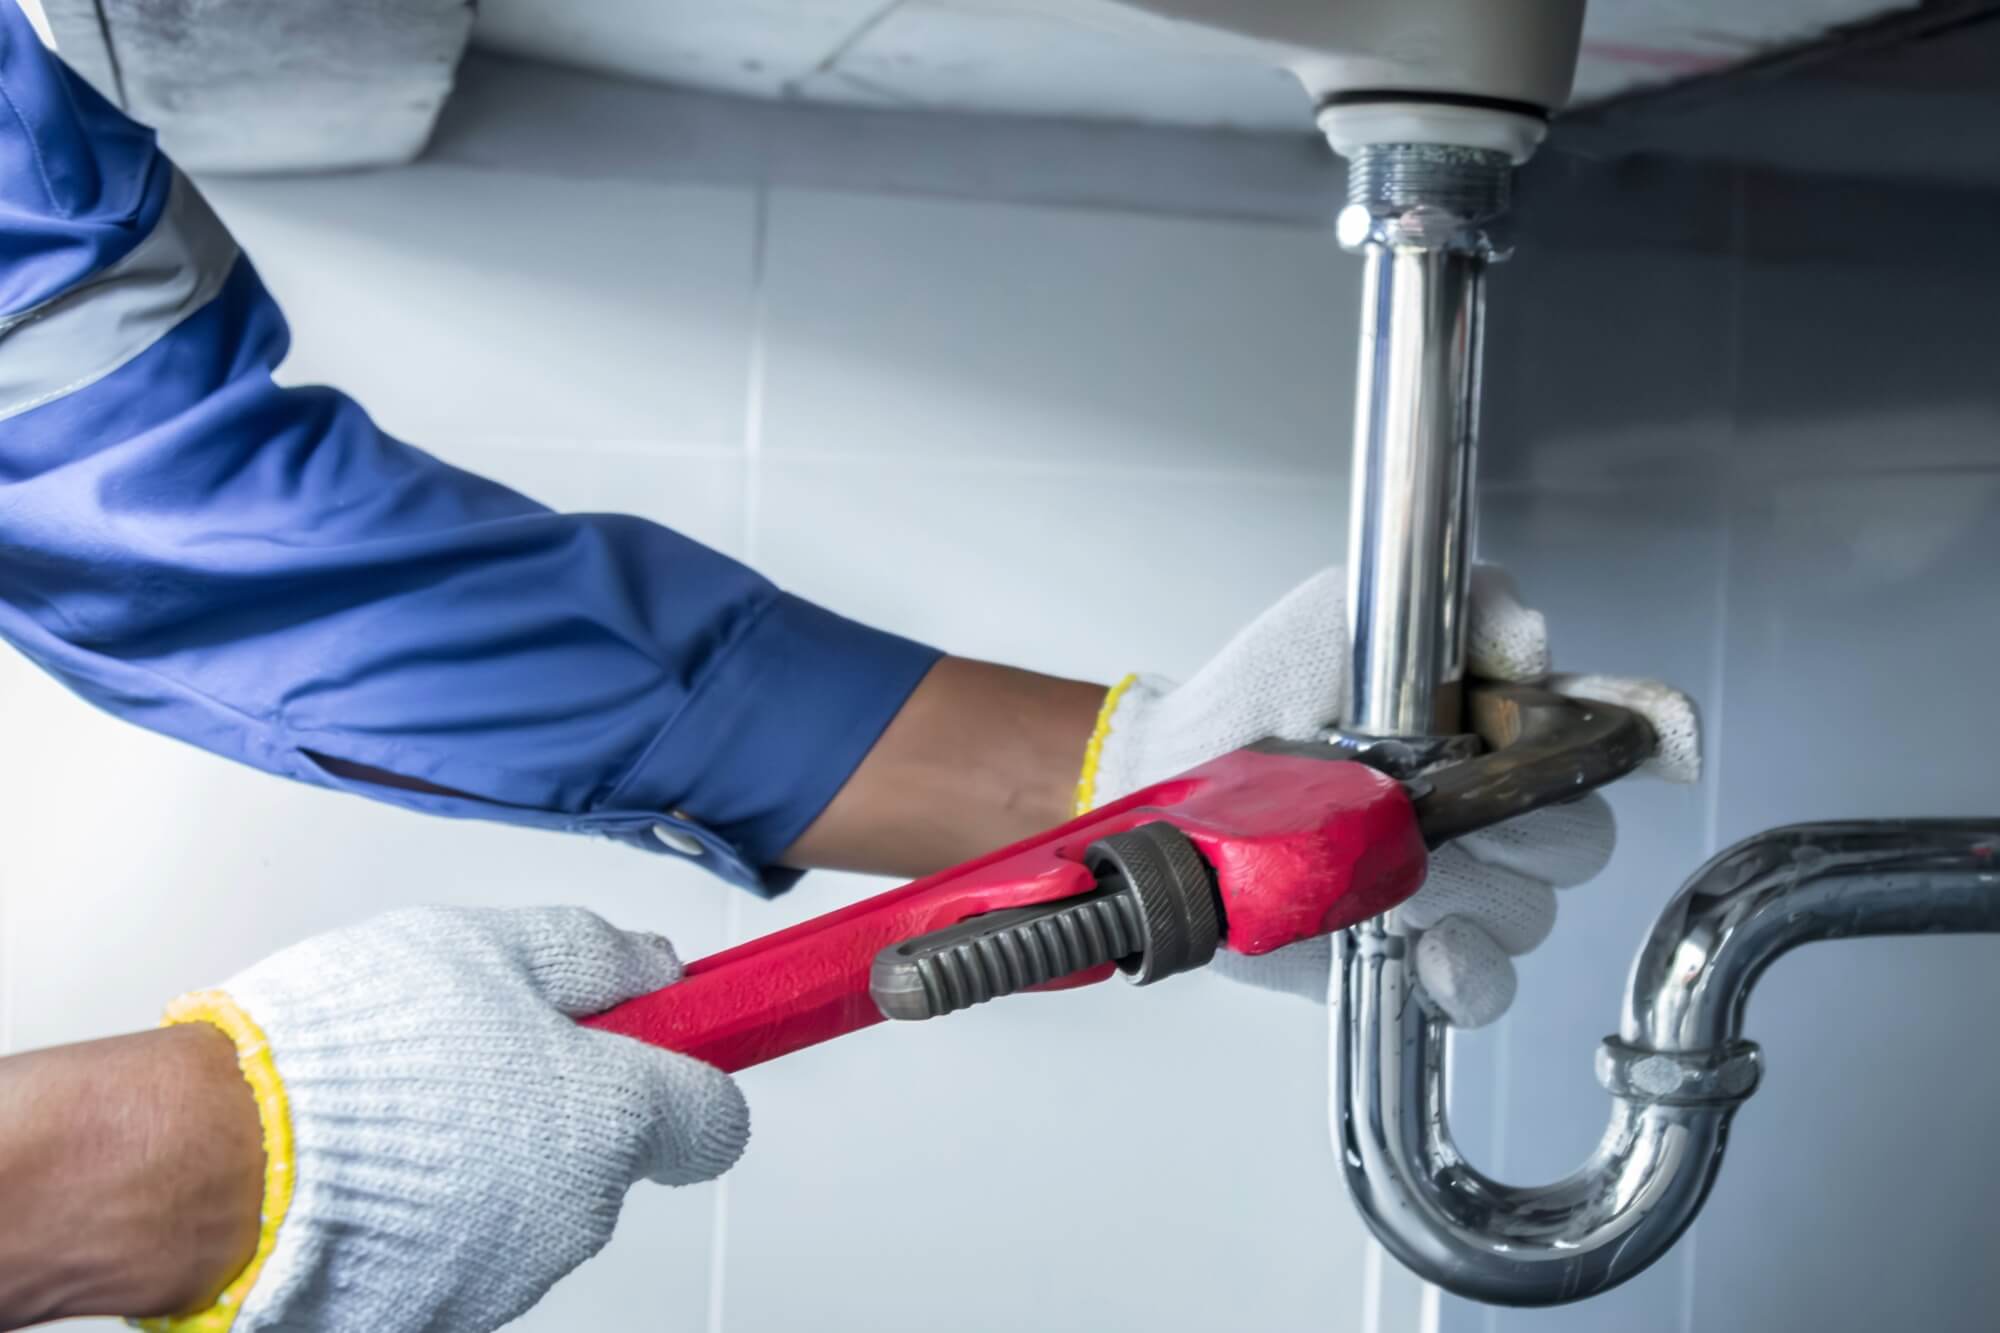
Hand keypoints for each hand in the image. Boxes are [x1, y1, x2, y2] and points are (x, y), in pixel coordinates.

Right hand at [158, 906, 747, 1332]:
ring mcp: (512, 1272)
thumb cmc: (349, 1053)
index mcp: (610, 1117)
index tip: (665, 1043)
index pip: (714, 1118)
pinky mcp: (445, 1312)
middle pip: (609, 1155)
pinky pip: (467, 1246)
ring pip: (534, 1201)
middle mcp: (579, 1209)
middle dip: (563, 1107)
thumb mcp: (490, 947)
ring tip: (406, 1107)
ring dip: (495, 1158)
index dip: (691, 1071)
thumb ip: (594, 956)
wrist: (215, 1162)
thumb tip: (656, 965)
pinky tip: (377, 1165)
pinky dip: (438, 1212)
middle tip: (481, 1056)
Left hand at [1078, 567, 1699, 1026]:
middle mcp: (1489, 815)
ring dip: (1473, 894)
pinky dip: (1462, 972)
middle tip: (1453, 805)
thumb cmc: (1260, 695)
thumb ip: (1453, 611)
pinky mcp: (1411, 959)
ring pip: (1532, 911)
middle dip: (1526, 825)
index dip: (1630, 737)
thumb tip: (1534, 640)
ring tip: (1401, 867)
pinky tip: (1420, 943)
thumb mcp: (1343, 618)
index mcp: (1490, 733)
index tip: (1651, 738)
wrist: (1177, 780)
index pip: (1598, 740)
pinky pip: (1481, 986)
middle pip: (1579, 838)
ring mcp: (1456, 891)